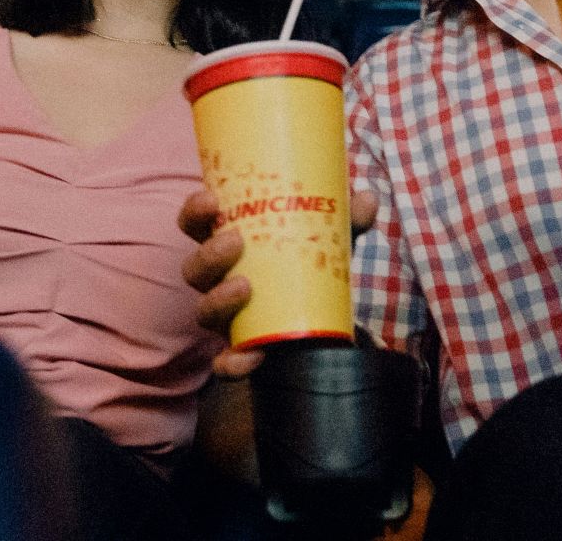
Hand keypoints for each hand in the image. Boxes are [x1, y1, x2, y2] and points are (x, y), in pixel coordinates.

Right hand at [179, 185, 379, 378]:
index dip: (194, 212)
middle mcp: (219, 280)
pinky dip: (233, 363)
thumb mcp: (329, 237)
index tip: (211, 199)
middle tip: (234, 241)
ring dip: (218, 299)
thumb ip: (347, 218)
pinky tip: (252, 356)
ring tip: (244, 287)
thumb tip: (366, 198)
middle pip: (194, 269)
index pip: (196, 224)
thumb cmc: (310, 260)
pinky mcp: (241, 349)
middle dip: (208, 255)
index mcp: (228, 243)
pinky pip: (225, 362)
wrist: (323, 313)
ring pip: (204, 312)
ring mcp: (227, 316)